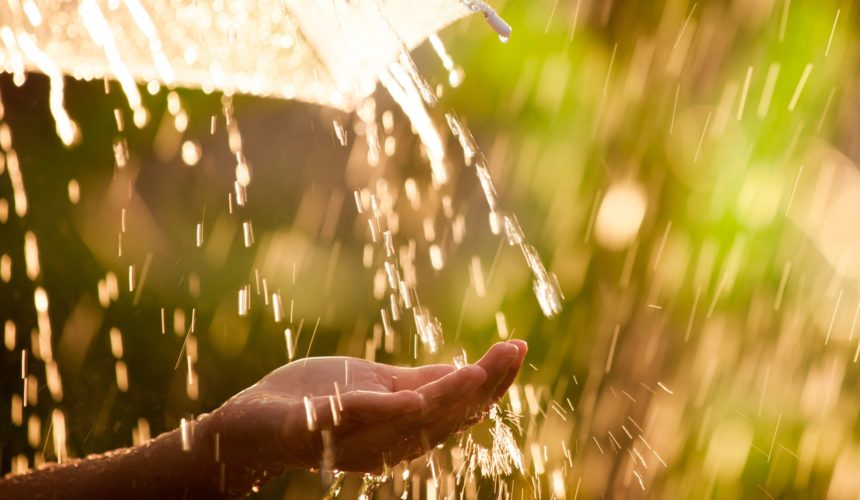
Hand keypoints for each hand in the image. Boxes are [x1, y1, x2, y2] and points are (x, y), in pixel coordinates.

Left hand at [204, 340, 526, 486]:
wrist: (253, 422)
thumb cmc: (318, 400)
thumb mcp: (380, 386)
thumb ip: (421, 382)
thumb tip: (471, 370)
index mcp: (405, 427)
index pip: (460, 408)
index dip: (492, 383)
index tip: (518, 348)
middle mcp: (387, 439)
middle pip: (445, 416)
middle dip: (482, 384)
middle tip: (512, 352)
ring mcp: (352, 438)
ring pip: (409, 420)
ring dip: (446, 397)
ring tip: (478, 373)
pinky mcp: (315, 429)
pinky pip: (351, 421)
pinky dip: (383, 413)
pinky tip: (411, 399)